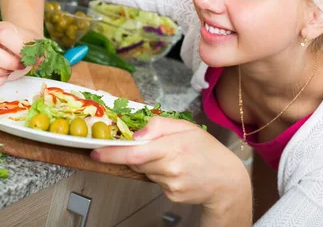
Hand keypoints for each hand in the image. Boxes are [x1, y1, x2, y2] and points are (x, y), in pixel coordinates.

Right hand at [0, 21, 41, 88]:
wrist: (24, 48)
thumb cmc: (29, 46)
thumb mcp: (37, 45)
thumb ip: (38, 51)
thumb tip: (37, 60)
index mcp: (1, 28)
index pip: (3, 34)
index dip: (17, 47)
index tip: (27, 55)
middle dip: (7, 62)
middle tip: (20, 65)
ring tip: (10, 71)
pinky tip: (5, 78)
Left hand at [90, 117, 251, 210]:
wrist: (227, 180)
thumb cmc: (207, 150)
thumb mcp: (185, 127)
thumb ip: (157, 126)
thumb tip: (135, 133)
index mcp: (172, 147)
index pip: (134, 152)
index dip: (112, 153)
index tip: (95, 151)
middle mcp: (170, 168)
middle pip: (136, 160)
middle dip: (137, 152)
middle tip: (156, 147)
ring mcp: (170, 184)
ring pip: (145, 171)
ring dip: (150, 163)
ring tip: (173, 158)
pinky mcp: (171, 195)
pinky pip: (155, 182)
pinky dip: (160, 174)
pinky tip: (177, 170)